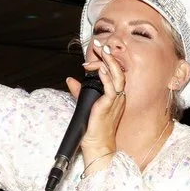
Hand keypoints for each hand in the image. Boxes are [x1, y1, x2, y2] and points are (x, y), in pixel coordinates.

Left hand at [69, 37, 127, 166]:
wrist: (97, 145)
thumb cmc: (93, 128)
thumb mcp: (86, 105)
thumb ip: (80, 91)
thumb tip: (71, 79)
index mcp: (115, 96)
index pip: (114, 73)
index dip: (105, 61)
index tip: (94, 54)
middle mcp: (118, 97)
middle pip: (118, 71)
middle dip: (109, 56)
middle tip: (101, 44)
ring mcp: (115, 101)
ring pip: (118, 76)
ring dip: (109, 62)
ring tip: (103, 51)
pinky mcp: (109, 106)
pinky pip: (111, 88)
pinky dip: (106, 77)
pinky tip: (100, 69)